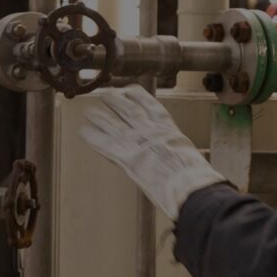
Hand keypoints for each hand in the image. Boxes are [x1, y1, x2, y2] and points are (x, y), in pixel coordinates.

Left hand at [76, 85, 226, 219]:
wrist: (188, 184)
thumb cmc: (193, 175)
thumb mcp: (186, 154)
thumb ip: (176, 149)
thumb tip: (180, 155)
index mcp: (166, 126)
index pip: (149, 103)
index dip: (136, 96)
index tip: (129, 91)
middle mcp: (149, 129)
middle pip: (127, 108)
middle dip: (115, 101)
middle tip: (106, 96)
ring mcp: (136, 141)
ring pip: (112, 121)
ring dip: (100, 115)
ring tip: (90, 111)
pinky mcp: (125, 157)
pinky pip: (103, 142)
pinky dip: (92, 135)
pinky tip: (83, 130)